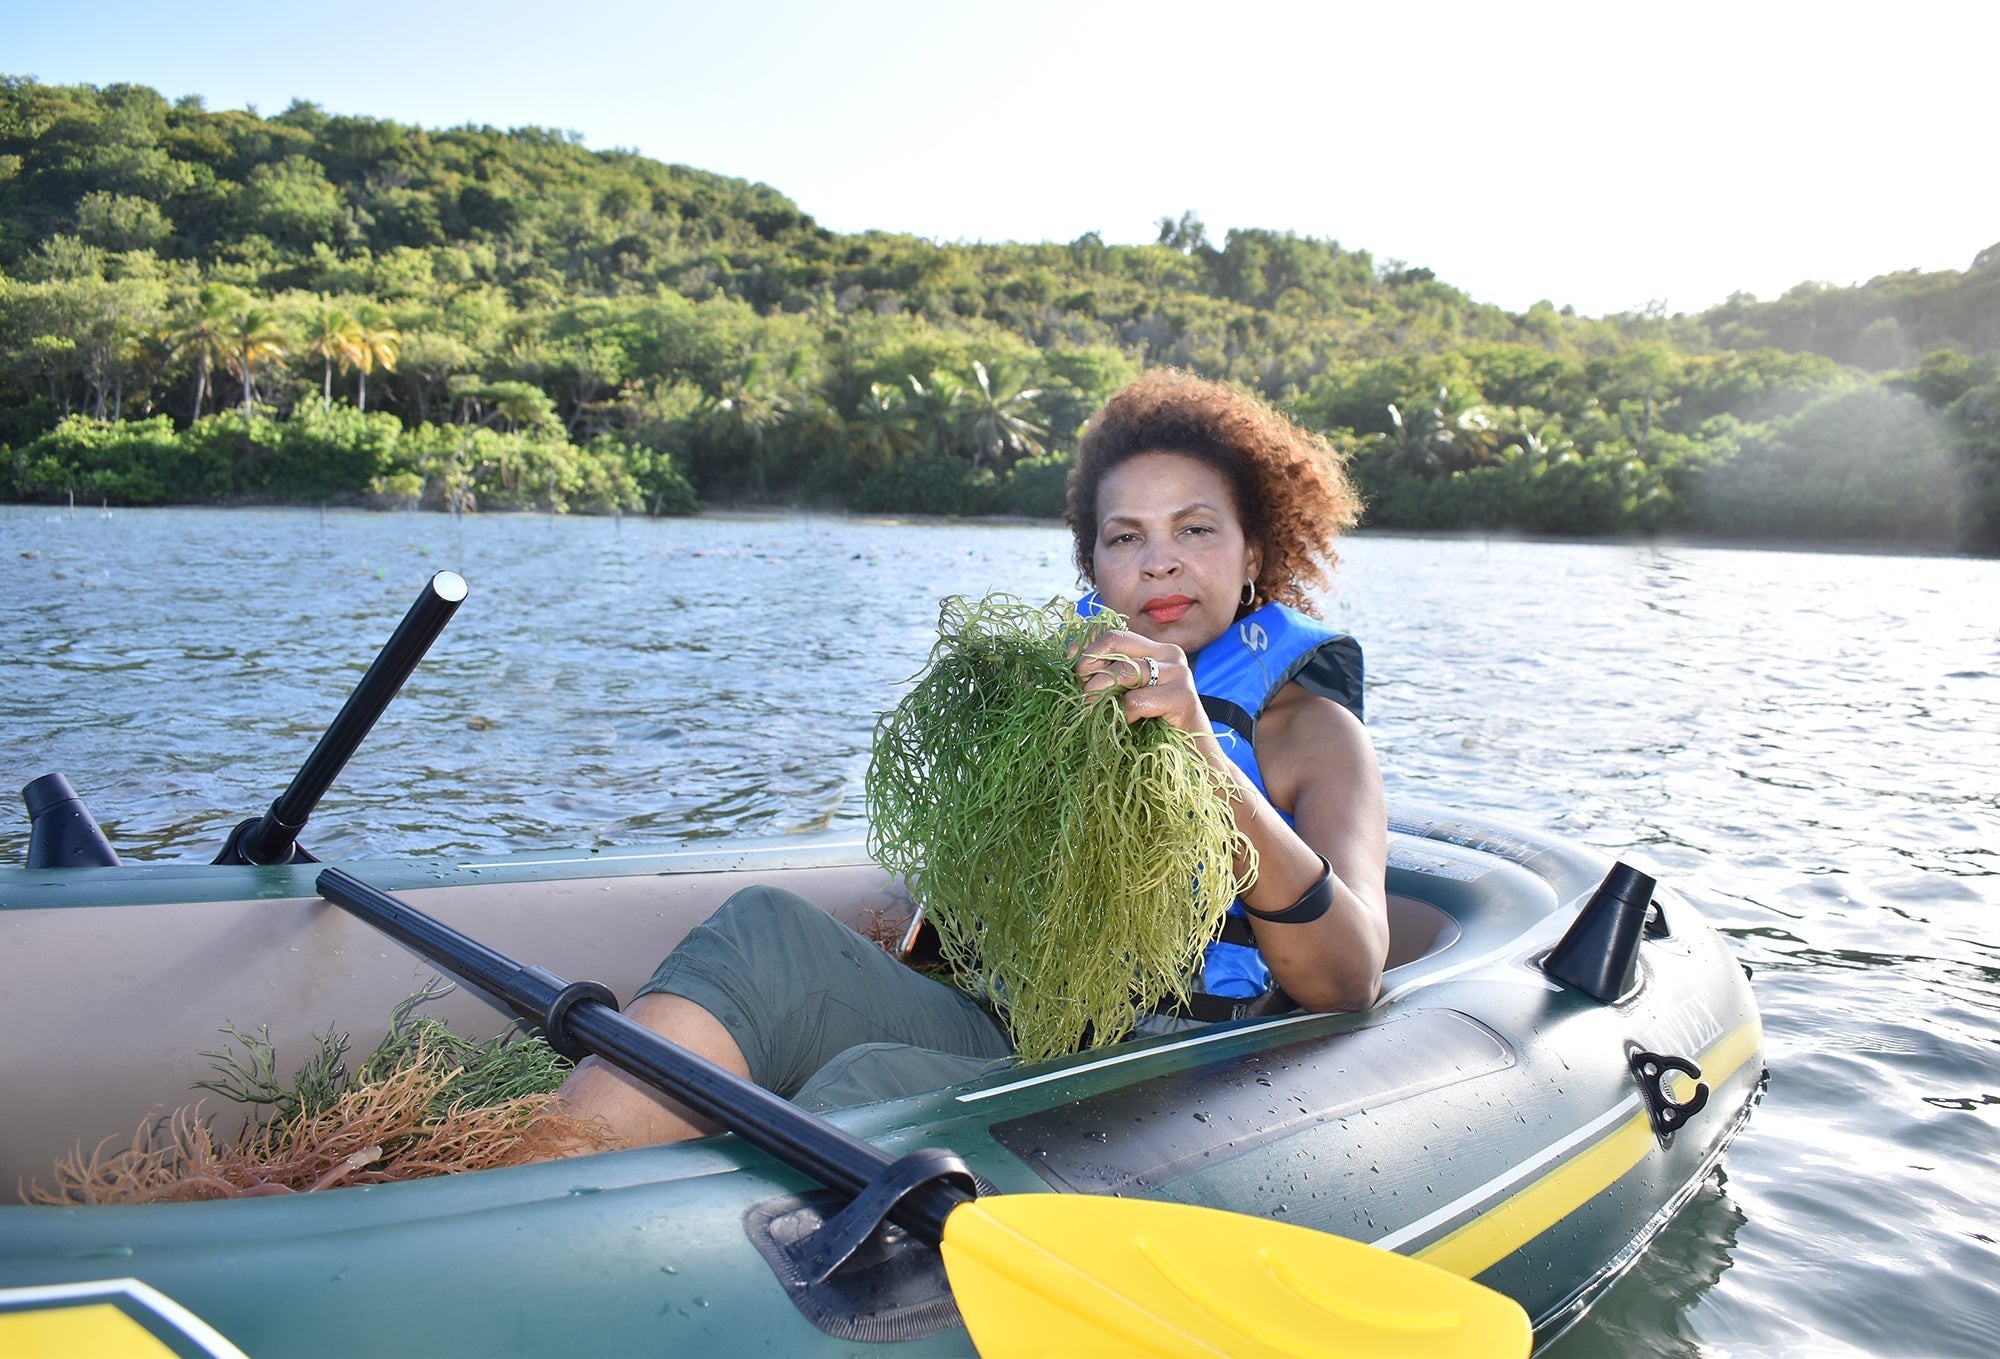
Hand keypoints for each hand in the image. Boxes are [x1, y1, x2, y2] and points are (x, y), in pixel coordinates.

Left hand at [1072, 629, 1210, 735]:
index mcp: (1156, 650)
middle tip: (1083, 693)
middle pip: (1116, 641)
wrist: (1194, 760)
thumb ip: (1108, 677)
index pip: (1114, 634)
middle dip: (1090, 665)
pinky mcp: (1184, 696)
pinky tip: (1128, 726)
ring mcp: (1179, 672)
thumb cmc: (1156, 730)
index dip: (1087, 649)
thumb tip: (1071, 656)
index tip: (1073, 671)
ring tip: (1095, 713)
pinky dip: (1124, 716)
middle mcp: (1170, 654)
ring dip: (1100, 694)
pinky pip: (1137, 700)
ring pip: (1123, 671)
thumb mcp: (1126, 696)